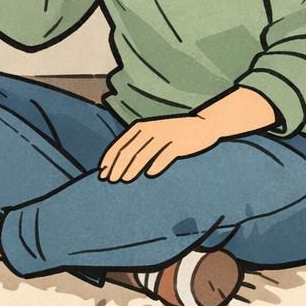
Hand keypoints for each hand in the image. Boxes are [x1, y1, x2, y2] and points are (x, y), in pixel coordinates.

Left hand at [98, 115, 220, 181]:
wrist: (202, 125)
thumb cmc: (172, 133)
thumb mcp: (152, 134)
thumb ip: (138, 145)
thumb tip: (119, 164)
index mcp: (140, 127)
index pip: (120, 144)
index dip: (110, 159)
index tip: (102, 172)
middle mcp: (150, 130)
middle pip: (129, 151)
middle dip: (117, 166)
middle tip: (111, 180)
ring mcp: (164, 136)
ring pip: (144, 155)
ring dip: (132, 168)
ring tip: (124, 180)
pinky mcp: (178, 143)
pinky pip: (165, 156)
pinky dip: (156, 165)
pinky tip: (150, 174)